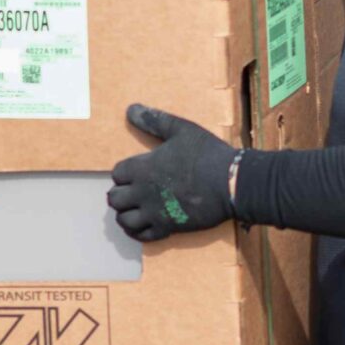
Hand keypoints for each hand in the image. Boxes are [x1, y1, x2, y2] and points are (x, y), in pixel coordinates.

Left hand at [107, 104, 237, 241]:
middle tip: (132, 192)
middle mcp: (142, 192)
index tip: (135, 173)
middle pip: (114, 199)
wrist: (230, 182)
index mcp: (142, 167)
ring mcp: (153, 212)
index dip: (124, 173)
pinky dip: (138, 232)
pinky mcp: (167, 228)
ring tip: (135, 209)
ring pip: (124, 220)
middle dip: (121, 194)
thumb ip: (153, 120)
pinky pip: (142, 236)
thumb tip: (130, 108)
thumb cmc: (206, 153)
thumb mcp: (181, 129)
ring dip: (126, 214)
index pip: (116, 174)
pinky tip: (143, 226)